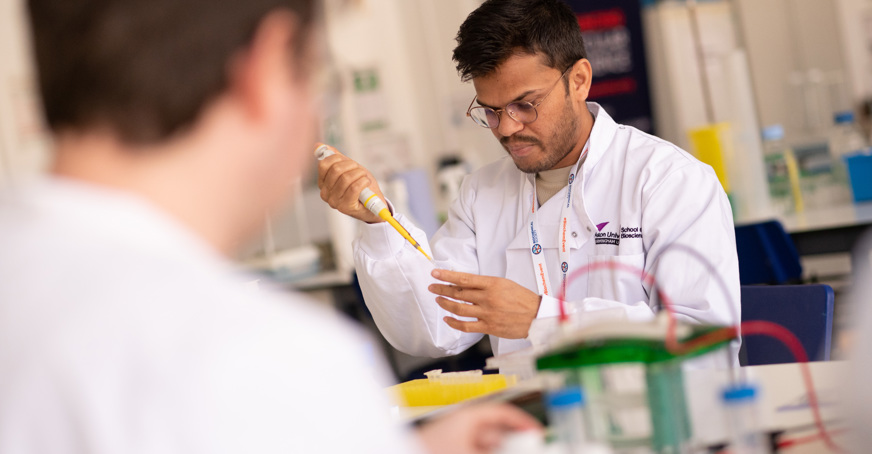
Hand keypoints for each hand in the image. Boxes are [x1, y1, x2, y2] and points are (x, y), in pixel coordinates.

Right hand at [316, 145, 385, 223]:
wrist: (374, 204)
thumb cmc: (361, 186)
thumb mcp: (349, 169)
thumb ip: (335, 158)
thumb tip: (318, 145)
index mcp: (323, 182)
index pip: (324, 164)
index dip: (338, 158)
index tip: (350, 162)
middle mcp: (325, 193)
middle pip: (336, 170)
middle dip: (352, 166)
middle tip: (359, 170)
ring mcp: (334, 201)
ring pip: (346, 178)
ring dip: (360, 174)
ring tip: (364, 178)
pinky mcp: (345, 207)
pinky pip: (354, 188)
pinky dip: (363, 182)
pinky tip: (366, 183)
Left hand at [416, 403, 541, 453]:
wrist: (404, 451)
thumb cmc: (430, 447)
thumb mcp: (473, 450)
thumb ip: (497, 449)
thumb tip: (517, 448)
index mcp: (469, 415)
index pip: (503, 412)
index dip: (522, 420)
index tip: (537, 432)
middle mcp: (463, 424)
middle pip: (497, 430)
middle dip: (513, 440)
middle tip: (530, 447)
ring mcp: (456, 437)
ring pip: (487, 441)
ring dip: (501, 447)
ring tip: (516, 450)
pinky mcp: (450, 446)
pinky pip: (476, 448)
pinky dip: (488, 451)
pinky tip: (497, 453)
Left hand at [429, 269, 540, 338]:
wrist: (537, 316)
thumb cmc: (522, 299)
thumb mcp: (505, 284)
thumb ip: (486, 284)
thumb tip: (466, 284)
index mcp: (492, 284)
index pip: (464, 278)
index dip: (447, 276)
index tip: (435, 273)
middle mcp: (488, 298)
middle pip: (458, 293)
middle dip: (442, 289)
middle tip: (432, 287)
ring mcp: (487, 313)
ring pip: (459, 309)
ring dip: (445, 304)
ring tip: (438, 300)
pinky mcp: (488, 327)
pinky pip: (466, 326)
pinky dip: (454, 323)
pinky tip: (447, 319)